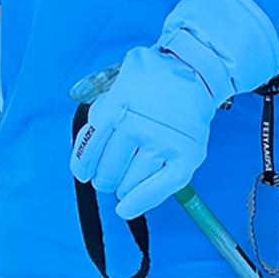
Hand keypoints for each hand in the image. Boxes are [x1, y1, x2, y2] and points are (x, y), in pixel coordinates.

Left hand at [70, 46, 219, 218]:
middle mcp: (137, 125)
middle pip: (109, 168)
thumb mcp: (120, 83)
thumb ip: (102, 110)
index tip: (83, 173)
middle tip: (107, 177)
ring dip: (122, 187)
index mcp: (116, 106)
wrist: (195, 69)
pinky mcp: (186, 155)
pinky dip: (141, 201)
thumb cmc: (155, 77)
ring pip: (130, 181)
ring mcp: (163, 142)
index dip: (83, 164)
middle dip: (104, 177)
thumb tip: (86, 146)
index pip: (90, 146)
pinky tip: (127, 208)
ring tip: (122, 184)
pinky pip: (160, 187)